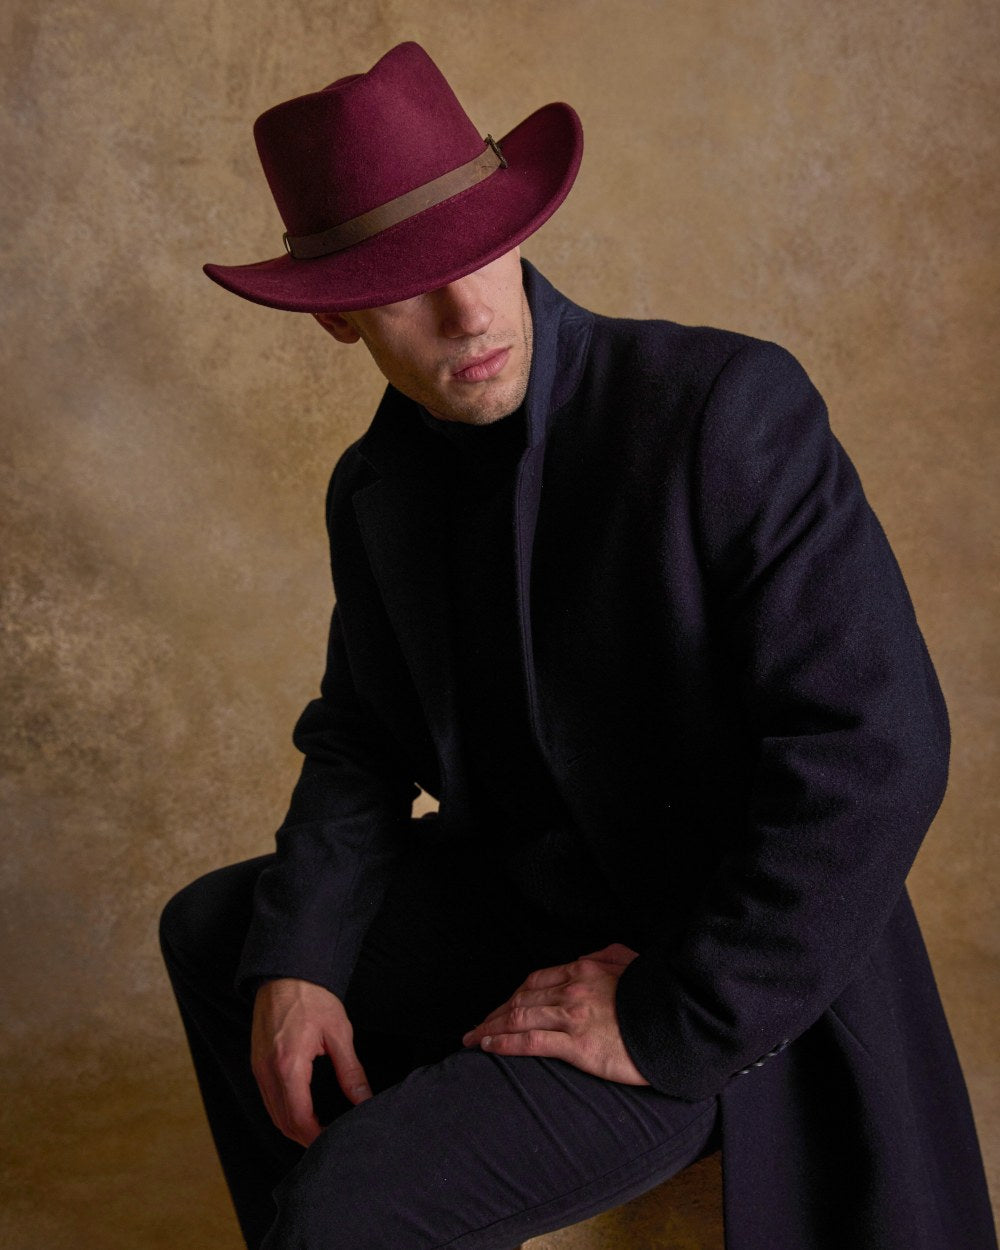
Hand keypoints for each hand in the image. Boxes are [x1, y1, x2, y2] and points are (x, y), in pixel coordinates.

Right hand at [251, 977, 371, 1146]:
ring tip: (320, 1131)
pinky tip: (302, 1112)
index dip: (317, 1138)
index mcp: (288, 1065)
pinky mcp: (257, 1063)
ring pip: (273, 1114)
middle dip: (306, 1138)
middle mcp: (268, 1071)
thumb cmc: (312, 997)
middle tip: (331, 1141)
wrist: (285, 973)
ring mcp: (259, 1068)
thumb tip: (364, 1100)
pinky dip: (284, 1113)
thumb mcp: (338, 1032)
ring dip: (294, 1127)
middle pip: (283, 1122)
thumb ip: (351, 1071)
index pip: (299, 1119)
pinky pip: (268, 1099)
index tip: (336, 1142)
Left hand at [461, 943, 649, 1085]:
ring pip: (518, 1017)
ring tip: (472, 1039)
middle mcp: (571, 989)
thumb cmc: (657, 996)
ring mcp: (571, 1016)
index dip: (513, 995)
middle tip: (476, 1026)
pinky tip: (488, 1047)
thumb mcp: (633, 964)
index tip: (500, 1007)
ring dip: (490, 1028)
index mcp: (583, 969)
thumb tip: (592, 956)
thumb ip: (610, 956)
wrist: (677, 1020)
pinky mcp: (576, 1044)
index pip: (536, 981)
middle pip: (521, 998)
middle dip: (494, 1013)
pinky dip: (505, 1043)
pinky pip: (531, 1041)